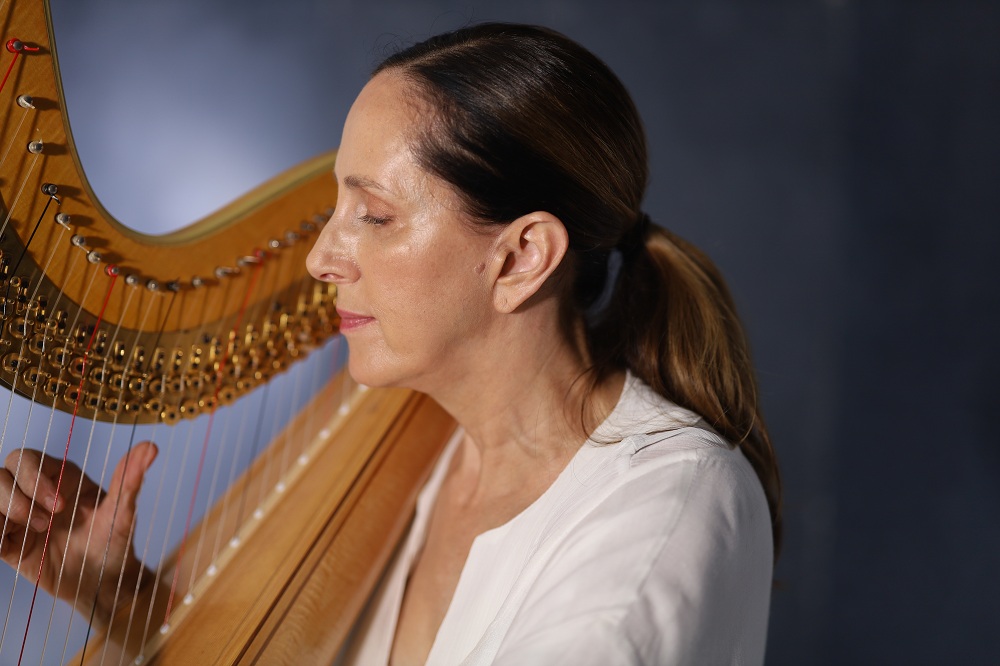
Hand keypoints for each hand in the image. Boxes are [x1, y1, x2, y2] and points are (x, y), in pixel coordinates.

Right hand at [0, 442, 156, 623]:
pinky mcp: (8, 543)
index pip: (26, 459)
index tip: (58, 505)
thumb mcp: (122, 512)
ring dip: (6, 511)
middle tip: (48, 521)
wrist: (104, 582)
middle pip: (2, 474)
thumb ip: (130, 479)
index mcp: (60, 477)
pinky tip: (12, 543)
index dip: (33, 477)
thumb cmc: (115, 541)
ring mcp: (18, 517)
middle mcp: (35, 492)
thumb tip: (150, 447)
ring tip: (40, 531)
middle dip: (18, 496)